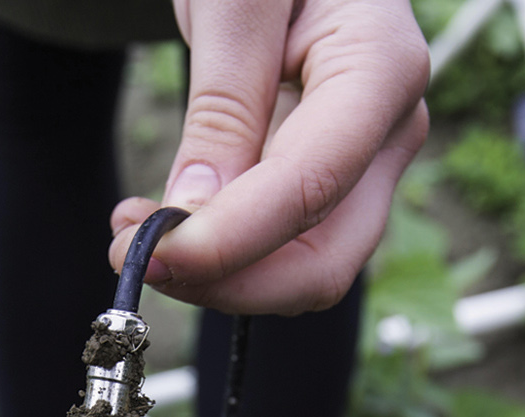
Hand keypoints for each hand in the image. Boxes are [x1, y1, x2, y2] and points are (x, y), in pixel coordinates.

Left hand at [107, 0, 429, 314]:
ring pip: (306, 265)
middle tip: (134, 258)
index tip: (150, 254)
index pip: (310, 185)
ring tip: (134, 228)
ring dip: (218, 273)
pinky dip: (225, 250)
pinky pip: (286, 239)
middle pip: (326, 258)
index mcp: (380, 68)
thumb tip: (197, 211)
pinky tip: (166, 219)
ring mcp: (367, 156)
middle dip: (227, 280)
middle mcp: (390, 126)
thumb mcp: (231, 0)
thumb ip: (223, 102)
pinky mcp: (333, 170)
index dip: (230, 241)